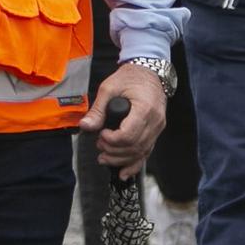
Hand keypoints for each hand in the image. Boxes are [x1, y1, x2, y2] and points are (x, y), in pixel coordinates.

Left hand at [77, 63, 166, 178]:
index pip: (129, 135)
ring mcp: (157, 128)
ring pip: (141, 152)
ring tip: (104, 157)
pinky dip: (135, 164)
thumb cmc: (130, 77)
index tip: (101, 134)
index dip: (112, 140)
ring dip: (121, 159)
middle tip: (99, 146)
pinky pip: (147, 152)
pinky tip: (124, 172)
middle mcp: (155, 121)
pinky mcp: (156, 131)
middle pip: (135, 147)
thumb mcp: (109, 88)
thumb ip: (98, 109)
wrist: (149, 72)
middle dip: (114, 152)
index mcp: (144, 108)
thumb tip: (86, 126)